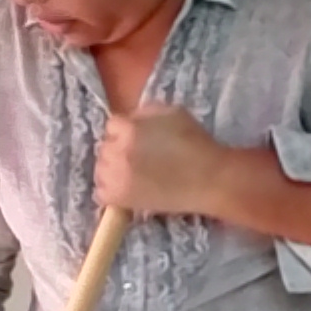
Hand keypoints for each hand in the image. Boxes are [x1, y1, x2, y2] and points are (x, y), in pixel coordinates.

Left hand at [96, 106, 234, 220]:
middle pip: (104, 147)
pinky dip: (110, 191)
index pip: (112, 125)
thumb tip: (129, 120)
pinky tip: (127, 189)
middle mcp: (117, 151)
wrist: (210, 179)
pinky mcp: (120, 198)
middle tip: (139, 158)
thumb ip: (144, 113)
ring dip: (112, 170)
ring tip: (133, 175)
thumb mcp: (171, 112)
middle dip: (118, 150)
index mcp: (128, 127)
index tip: (138, 139)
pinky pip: (100, 193)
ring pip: (100, 170)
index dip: (125, 131)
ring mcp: (117, 176)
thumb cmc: (195, 143)